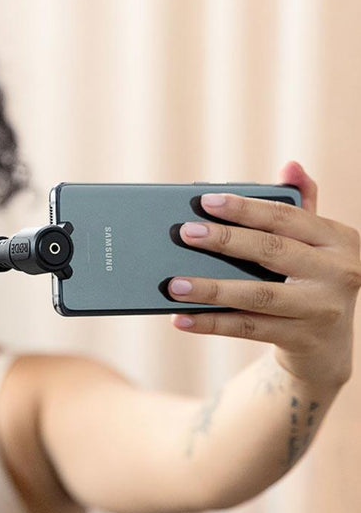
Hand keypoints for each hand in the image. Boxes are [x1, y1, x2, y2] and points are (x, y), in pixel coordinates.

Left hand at [168, 161, 360, 387]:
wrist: (328, 347)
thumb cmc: (310, 282)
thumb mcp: (314, 245)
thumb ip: (300, 207)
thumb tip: (291, 165)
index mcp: (338, 240)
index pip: (286, 217)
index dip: (245, 208)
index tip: (206, 200)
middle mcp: (338, 272)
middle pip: (271, 250)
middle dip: (224, 240)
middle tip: (185, 232)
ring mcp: (321, 309)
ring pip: (256, 295)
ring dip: (210, 288)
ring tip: (174, 284)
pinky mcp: (302, 340)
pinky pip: (247, 328)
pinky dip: (211, 322)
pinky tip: (181, 318)